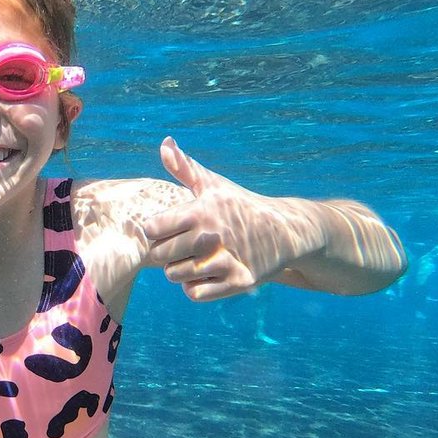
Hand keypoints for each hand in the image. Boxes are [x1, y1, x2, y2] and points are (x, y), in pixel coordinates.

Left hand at [143, 137, 324, 300]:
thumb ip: (185, 167)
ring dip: (180, 271)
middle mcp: (212, 235)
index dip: (155, 231)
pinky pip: (195, 294)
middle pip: (160, 257)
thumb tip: (164, 143)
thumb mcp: (214, 184)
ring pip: (175, 277)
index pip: (152, 229)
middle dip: (165, 254)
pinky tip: (206, 274)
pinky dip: (195, 287)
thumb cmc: (240, 205)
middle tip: (181, 248)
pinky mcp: (239, 281)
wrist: (285, 230)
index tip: (167, 229)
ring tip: (194, 259)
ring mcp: (226, 260)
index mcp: (201, 210)